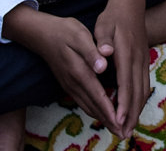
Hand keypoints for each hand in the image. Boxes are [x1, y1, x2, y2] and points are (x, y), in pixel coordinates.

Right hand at [3, 6, 117, 131]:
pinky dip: (94, 111)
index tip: (122, 123)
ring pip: (88, 107)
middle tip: (123, 132)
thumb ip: (91, 52)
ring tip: (115, 127)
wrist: (42, 34)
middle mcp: (73, 83)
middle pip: (93, 107)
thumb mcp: (79, 35)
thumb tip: (102, 67)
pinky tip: (102, 113)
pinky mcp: (68, 84)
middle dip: (109, 121)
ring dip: (102, 119)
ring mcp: (69, 85)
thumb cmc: (64, 31)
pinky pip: (83, 102)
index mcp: (79, 71)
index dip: (110, 111)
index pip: (98, 96)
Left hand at [94, 0, 148, 137]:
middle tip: (123, 133)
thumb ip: (103, 41)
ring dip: (137, 110)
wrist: (132, 4)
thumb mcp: (104, 24)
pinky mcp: (144, 60)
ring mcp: (144, 60)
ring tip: (129, 127)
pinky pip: (144, 84)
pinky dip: (139, 99)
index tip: (117, 120)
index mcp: (126, 53)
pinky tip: (134, 108)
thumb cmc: (114, 16)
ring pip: (143, 90)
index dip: (123, 104)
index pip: (125, 83)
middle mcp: (138, 59)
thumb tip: (104, 54)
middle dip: (131, 114)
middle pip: (137, 92)